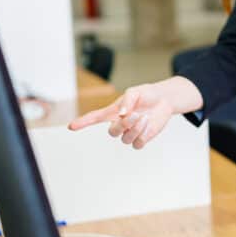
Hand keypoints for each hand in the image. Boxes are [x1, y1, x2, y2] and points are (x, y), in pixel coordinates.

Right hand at [67, 76, 202, 149]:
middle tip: (136, 114)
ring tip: (144, 117)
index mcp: (112, 112)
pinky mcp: (141, 138)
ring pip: (126, 139)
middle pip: (112, 132)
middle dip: (124, 124)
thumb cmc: (146, 94)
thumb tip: (121, 114)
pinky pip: (137, 144)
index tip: (72, 126)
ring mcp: (130, 133)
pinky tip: (147, 125)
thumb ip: (127, 101)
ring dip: (135, 129)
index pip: (94, 118)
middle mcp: (119, 124)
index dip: (82, 122)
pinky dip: (143, 135)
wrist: (163, 100)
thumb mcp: (135, 92)